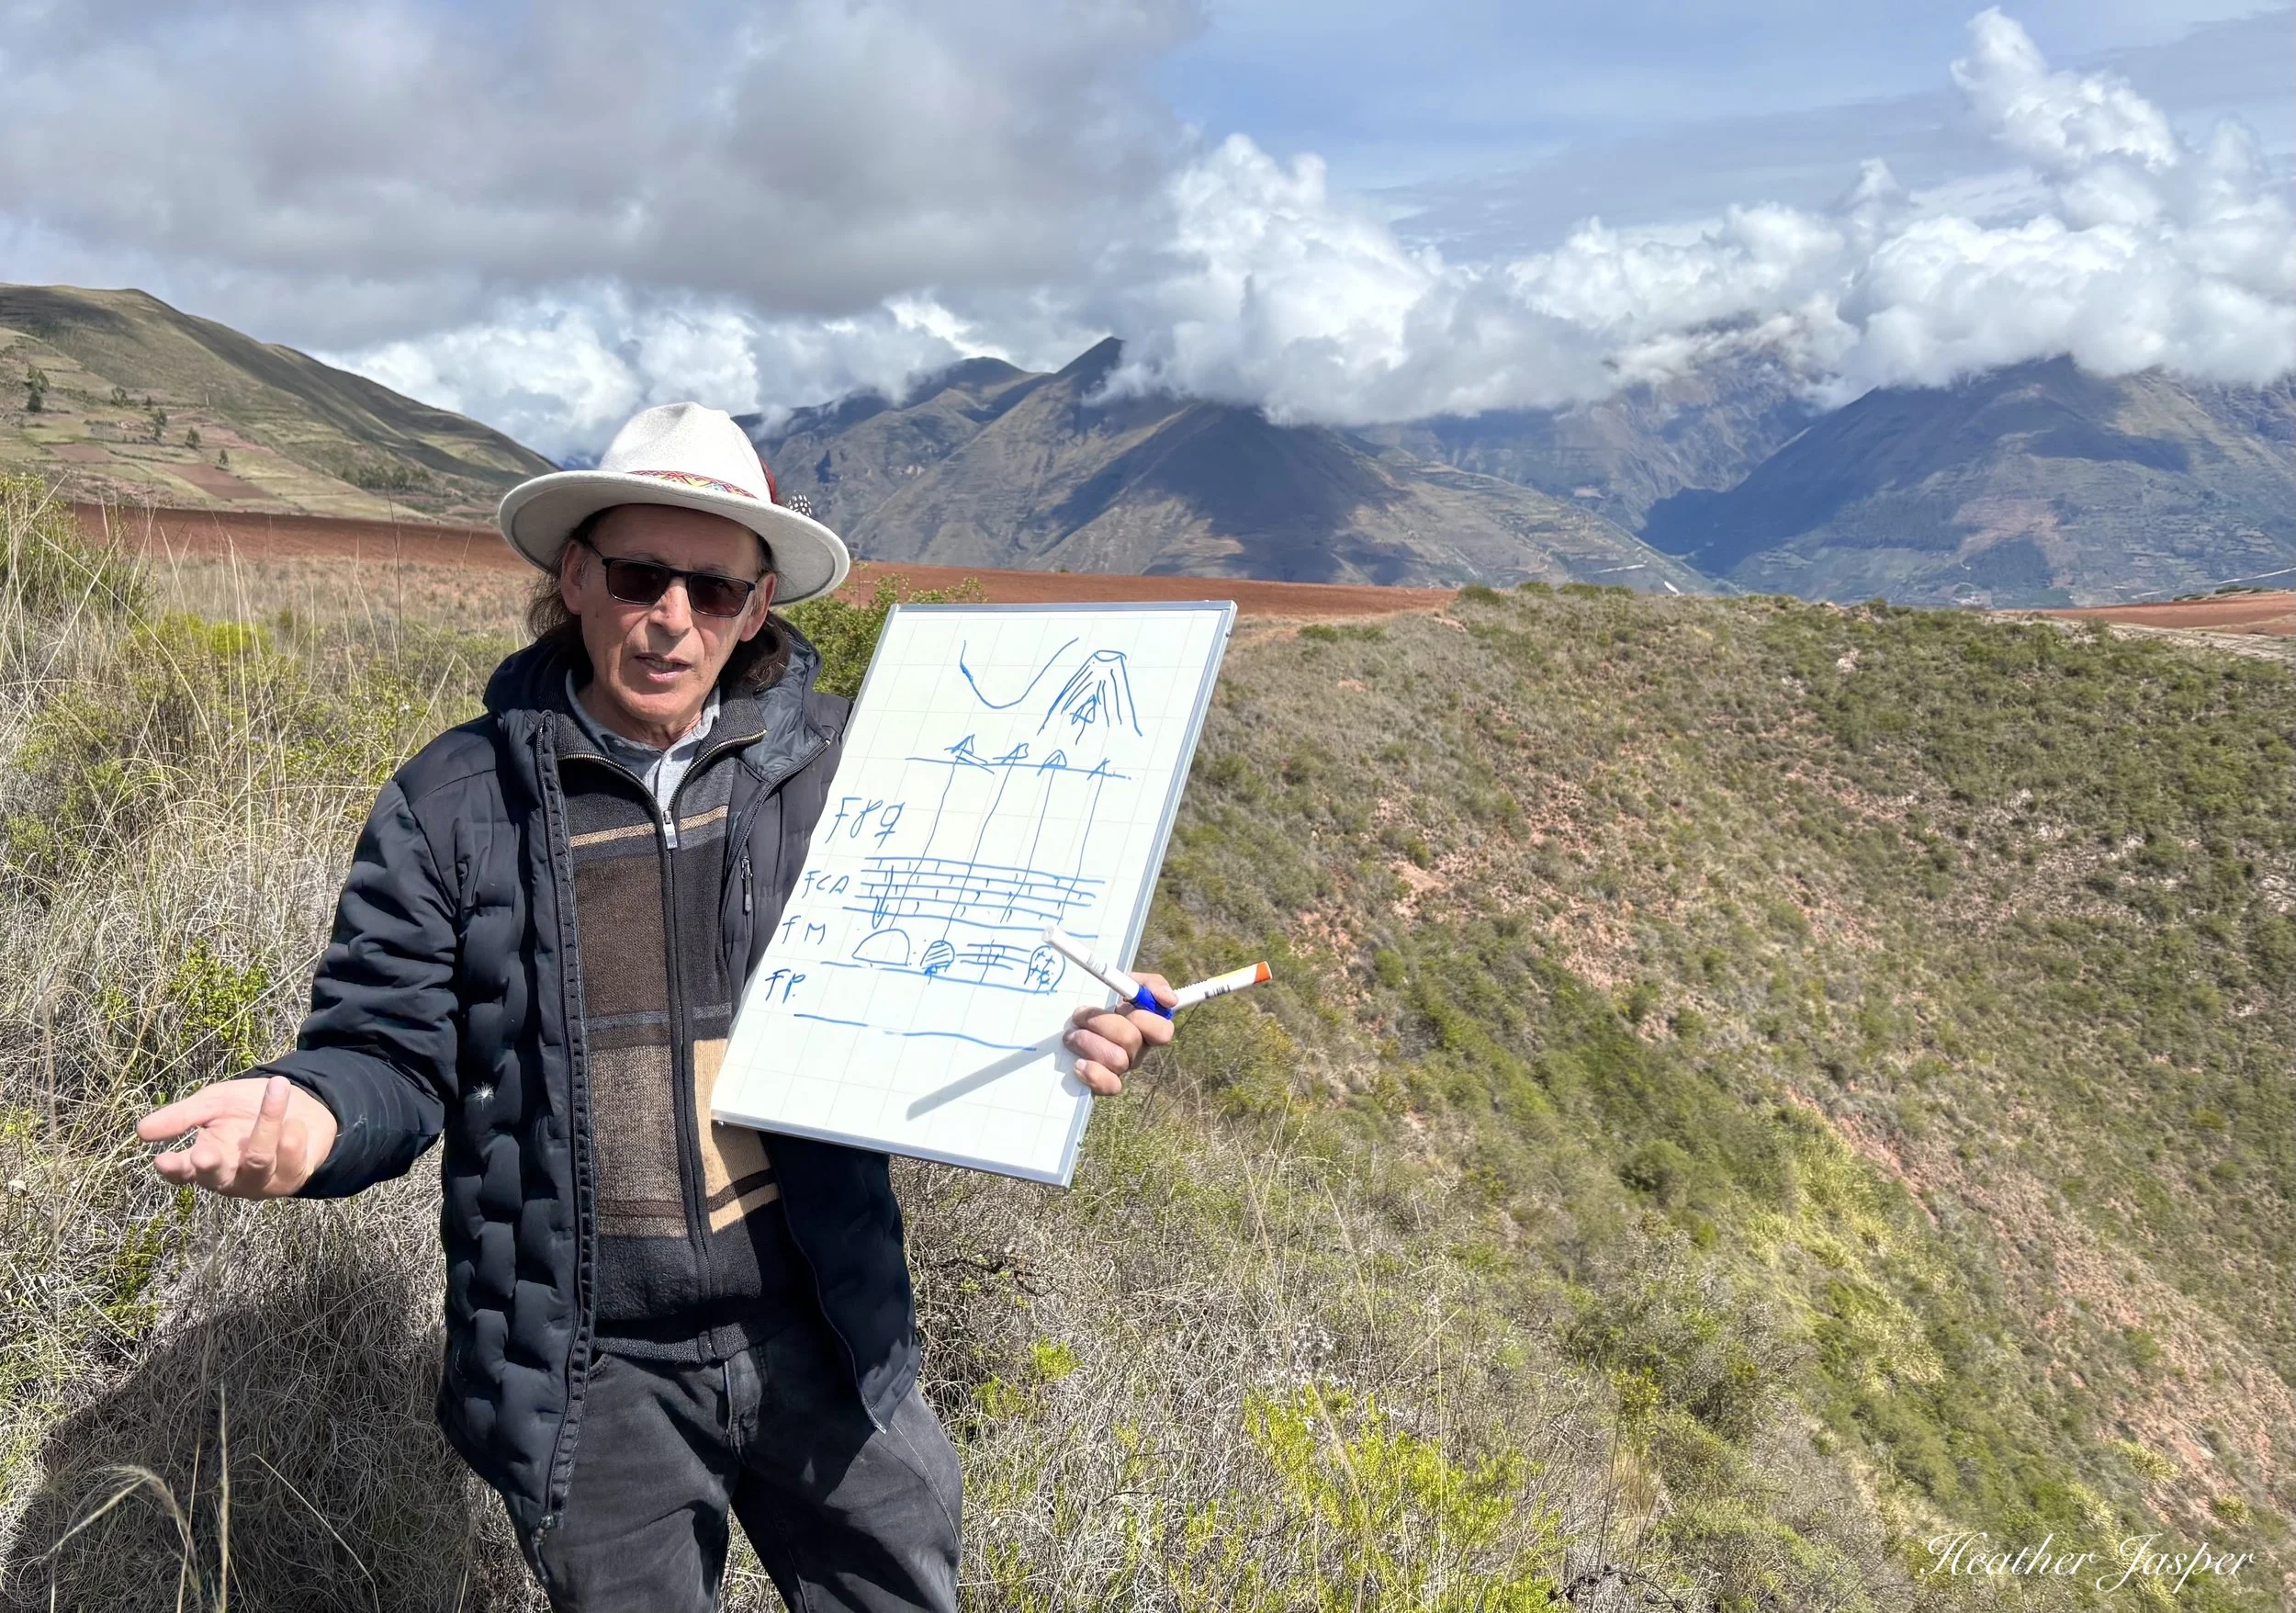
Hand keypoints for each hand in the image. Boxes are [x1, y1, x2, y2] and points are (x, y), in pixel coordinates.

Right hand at [136, 1075, 337, 1198]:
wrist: (298, 1104)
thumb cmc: (246, 1107)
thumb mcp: (212, 1104)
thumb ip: (182, 1117)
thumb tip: (141, 1131)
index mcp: (203, 1160)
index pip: (182, 1172)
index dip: (172, 1169)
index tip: (161, 1160)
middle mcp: (229, 1177)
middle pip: (216, 1178)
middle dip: (209, 1166)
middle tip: (202, 1153)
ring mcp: (260, 1181)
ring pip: (258, 1160)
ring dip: (267, 1122)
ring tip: (276, 1087)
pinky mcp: (292, 1178)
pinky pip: (290, 1157)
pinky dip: (292, 1132)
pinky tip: (294, 1120)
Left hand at [1064, 973, 1175, 1095]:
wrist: (1068, 1019)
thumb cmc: (1101, 1000)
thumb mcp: (1126, 983)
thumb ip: (1149, 985)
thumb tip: (1170, 999)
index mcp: (1147, 1028)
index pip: (1163, 1031)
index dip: (1144, 1019)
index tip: (1121, 1004)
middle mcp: (1137, 1050)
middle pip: (1131, 1039)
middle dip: (1102, 1022)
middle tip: (1080, 1014)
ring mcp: (1122, 1068)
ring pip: (1117, 1060)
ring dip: (1089, 1042)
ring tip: (1072, 1034)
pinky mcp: (1105, 1083)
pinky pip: (1110, 1086)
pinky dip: (1094, 1074)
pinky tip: (1079, 1064)